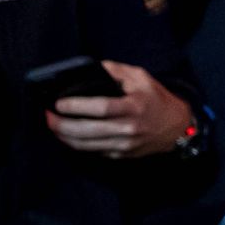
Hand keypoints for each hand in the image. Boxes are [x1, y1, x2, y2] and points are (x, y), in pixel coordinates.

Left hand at [45, 61, 194, 159]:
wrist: (176, 127)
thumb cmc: (157, 99)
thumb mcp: (141, 77)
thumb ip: (115, 71)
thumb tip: (90, 68)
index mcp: (134, 106)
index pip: (101, 108)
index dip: (76, 106)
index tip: (59, 103)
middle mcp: (128, 128)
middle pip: (87, 131)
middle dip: (61, 125)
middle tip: (48, 117)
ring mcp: (124, 145)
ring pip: (86, 146)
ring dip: (64, 137)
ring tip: (53, 127)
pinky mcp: (121, 155)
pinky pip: (93, 152)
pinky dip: (78, 144)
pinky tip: (70, 135)